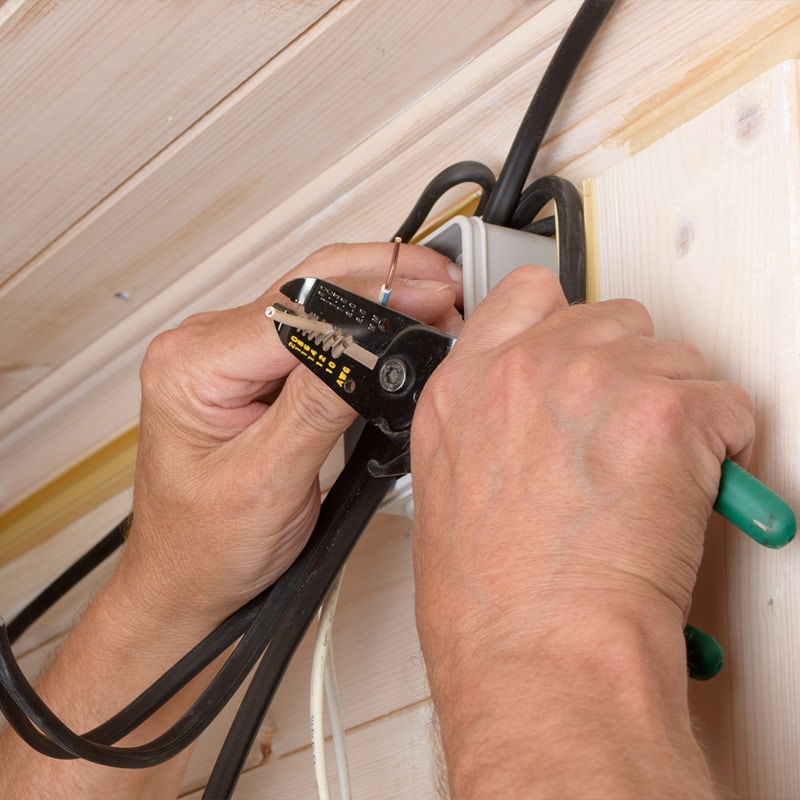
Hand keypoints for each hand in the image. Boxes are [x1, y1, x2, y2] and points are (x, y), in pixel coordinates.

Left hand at [121, 242, 461, 630]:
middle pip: (307, 285)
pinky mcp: (254, 368)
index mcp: (193, 365)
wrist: (186, 579)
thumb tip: (370, 350)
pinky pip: (313, 328)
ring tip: (429, 300)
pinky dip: (360, 321)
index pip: (297, 309)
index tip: (428, 301)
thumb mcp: (270, 481)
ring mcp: (229, 352)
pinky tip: (392, 322)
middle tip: (442, 285)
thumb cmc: (205, 544)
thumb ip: (318, 407)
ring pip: (314, 298)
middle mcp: (205, 346)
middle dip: (381, 275)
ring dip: (375, 292)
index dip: (372, 299)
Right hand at [411, 264, 753, 658]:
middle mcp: (525, 370)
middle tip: (626, 433)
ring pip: (673, 358)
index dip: (565, 321)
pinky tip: (686, 493)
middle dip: (628, 371)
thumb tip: (532, 421)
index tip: (583, 347)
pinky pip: (726, 404)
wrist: (536, 657)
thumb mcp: (450, 494)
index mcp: (465, 388)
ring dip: (675, 410)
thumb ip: (489, 429)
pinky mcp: (664, 410)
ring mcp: (593, 381)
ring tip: (652, 478)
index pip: (527, 296)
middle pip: (613, 321)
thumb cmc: (490, 606)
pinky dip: (723, 445)